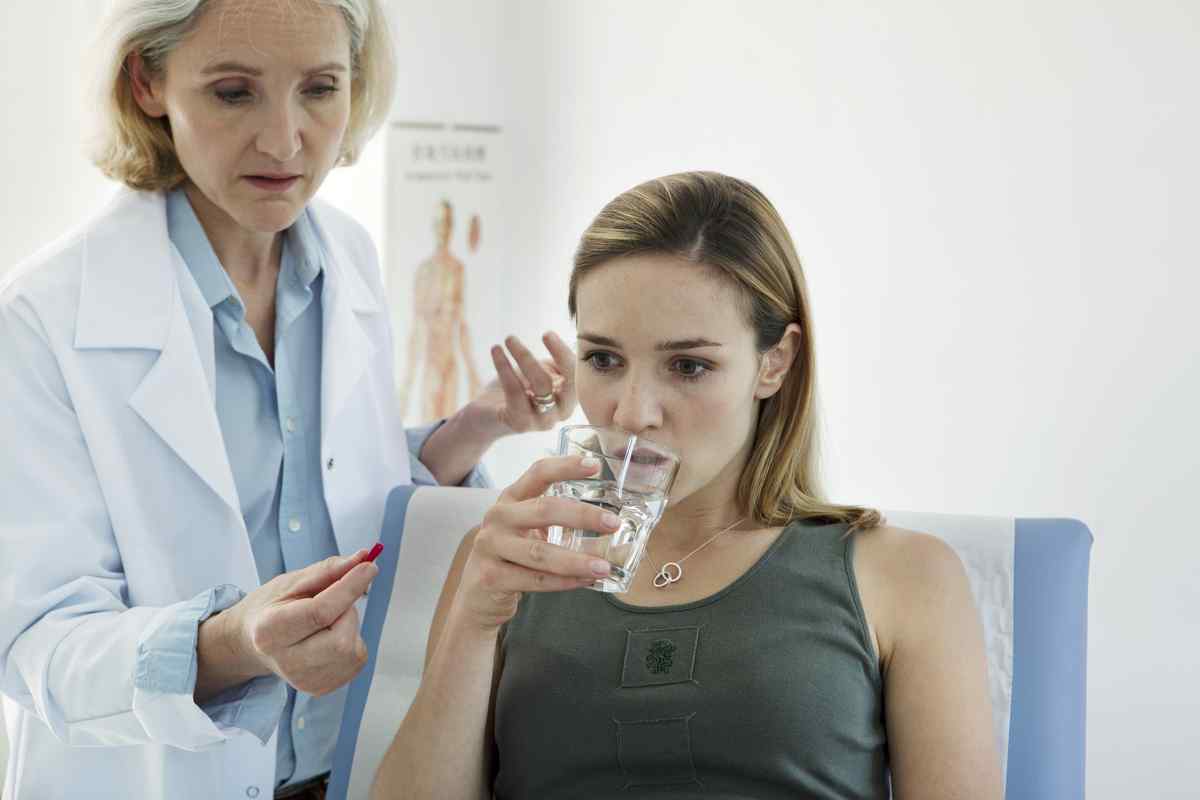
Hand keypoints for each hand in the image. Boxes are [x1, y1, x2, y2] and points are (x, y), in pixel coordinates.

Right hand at [225, 549, 379, 696]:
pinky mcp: (321, 688)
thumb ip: (328, 570)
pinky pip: (356, 658)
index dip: (349, 587)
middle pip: (340, 637)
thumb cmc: (272, 607)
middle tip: (333, 600)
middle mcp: (286, 663)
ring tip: (326, 620)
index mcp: (270, 631)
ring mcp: (304, 681)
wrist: (253, 643)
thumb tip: (363, 559)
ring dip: (349, 625)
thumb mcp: (291, 582)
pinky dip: (351, 640)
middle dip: (347, 610)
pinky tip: (328, 637)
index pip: (320, 612)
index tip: (370, 566)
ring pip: (352, 648)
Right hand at [451, 455, 621, 631]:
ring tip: (604, 566)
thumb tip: (607, 521)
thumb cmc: (511, 556)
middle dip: (582, 516)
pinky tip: (585, 581)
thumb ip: (555, 519)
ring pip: (540, 553)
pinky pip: (535, 580)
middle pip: (544, 510)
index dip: (566, 466)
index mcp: (510, 499)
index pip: (538, 473)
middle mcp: (498, 517)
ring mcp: (490, 547)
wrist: (477, 594)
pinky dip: (564, 582)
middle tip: (613, 524)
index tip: (595, 465)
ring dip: (576, 560)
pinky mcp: (491, 577)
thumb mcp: (526, 529)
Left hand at [472, 332, 576, 435]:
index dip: (564, 354)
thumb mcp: (539, 371)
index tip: (547, 334)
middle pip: (564, 382)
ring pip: (541, 384)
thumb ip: (553, 362)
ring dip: (524, 356)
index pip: (577, 375)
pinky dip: (505, 367)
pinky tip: (496, 351)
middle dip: (548, 354)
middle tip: (518, 337)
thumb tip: (558, 341)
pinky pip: (515, 392)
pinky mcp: (521, 424)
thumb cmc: (516, 388)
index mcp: (569, 398)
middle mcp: (561, 413)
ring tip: (508, 339)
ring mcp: (542, 421)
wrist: (486, 416)